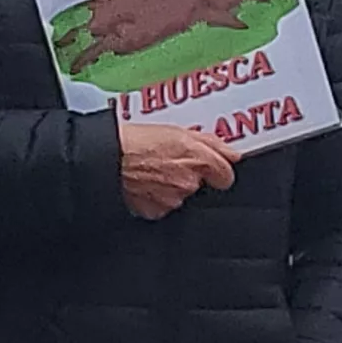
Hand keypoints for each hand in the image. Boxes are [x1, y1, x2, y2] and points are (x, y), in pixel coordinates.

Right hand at [117, 122, 237, 219]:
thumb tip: (231, 153)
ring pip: (180, 196)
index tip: (212, 170)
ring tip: (154, 170)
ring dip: (171, 186)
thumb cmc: (138, 141)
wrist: (110, 157)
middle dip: (189, 176)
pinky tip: (146, 183)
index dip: (218, 172)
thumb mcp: (178, 131)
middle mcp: (189, 183)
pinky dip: (156, 197)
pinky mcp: (156, 212)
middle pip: (200, 185)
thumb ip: (212, 144)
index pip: (226, 176)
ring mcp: (173, 199)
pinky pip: (162, 206)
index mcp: (199, 160)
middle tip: (170, 163)